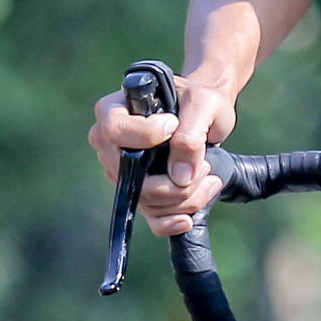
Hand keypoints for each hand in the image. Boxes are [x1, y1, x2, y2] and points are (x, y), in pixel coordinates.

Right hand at [85, 74, 237, 236]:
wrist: (207, 114)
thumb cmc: (200, 100)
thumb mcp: (202, 104)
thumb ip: (190, 134)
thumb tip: (179, 177)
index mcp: (114, 110)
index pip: (115, 130)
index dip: (147, 135)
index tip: (174, 126)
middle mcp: (110, 143)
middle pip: (128, 175)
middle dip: (171, 181)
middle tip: (205, 167)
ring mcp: (122, 170)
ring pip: (143, 199)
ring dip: (182, 198)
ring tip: (209, 179)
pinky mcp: (139, 191)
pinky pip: (148, 216)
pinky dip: (169, 221)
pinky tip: (186, 219)